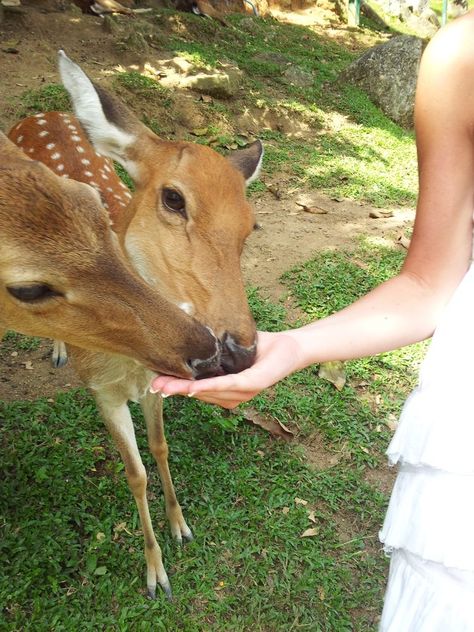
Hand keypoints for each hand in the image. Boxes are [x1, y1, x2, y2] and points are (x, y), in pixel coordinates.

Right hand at [151, 330, 304, 408]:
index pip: (198, 390)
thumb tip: (187, 338)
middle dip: (175, 390)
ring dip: (186, 389)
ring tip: (165, 385)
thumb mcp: (231, 349)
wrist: (290, 347)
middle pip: (199, 393)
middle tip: (153, 386)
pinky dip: (208, 386)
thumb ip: (212, 352)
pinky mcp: (253, 384)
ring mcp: (244, 393)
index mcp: (227, 389)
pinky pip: (227, 385)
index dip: (176, 388)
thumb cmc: (260, 347)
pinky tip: (192, 387)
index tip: (155, 384)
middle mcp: (234, 396)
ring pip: (209, 391)